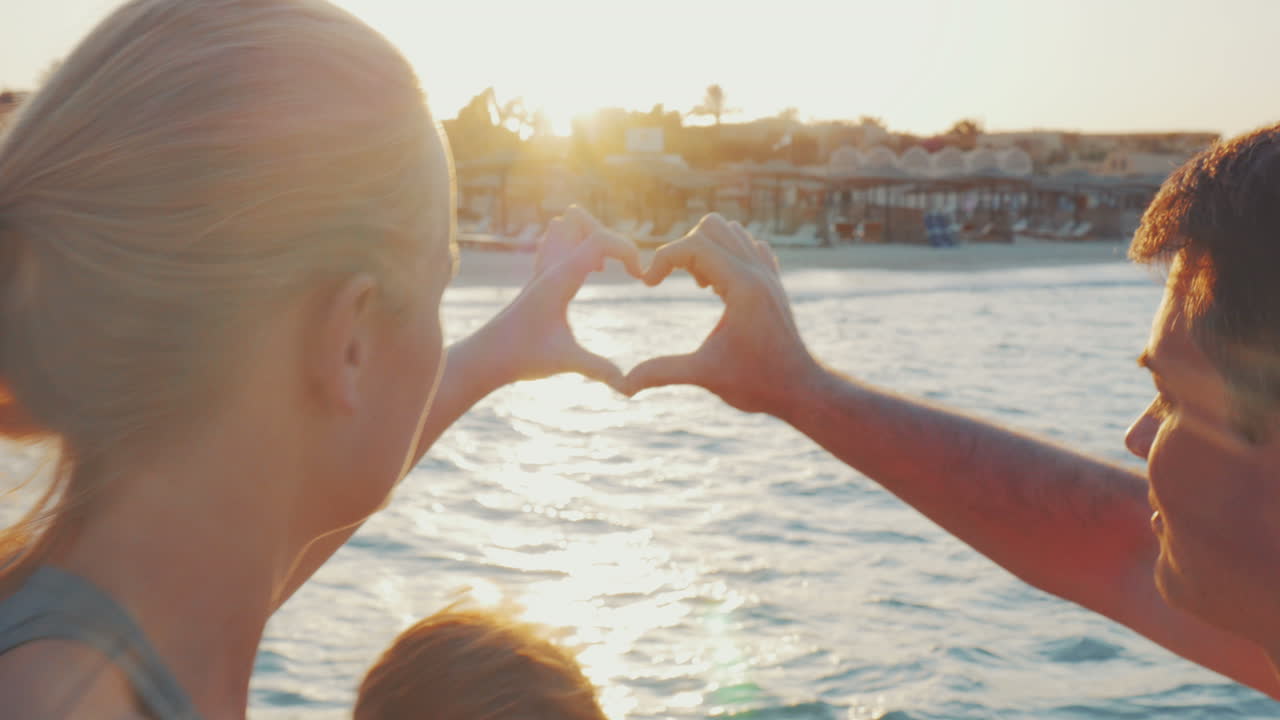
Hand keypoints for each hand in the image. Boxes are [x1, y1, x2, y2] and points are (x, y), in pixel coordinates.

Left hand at [484, 206, 641, 390]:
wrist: (484, 358)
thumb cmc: (521, 356)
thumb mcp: (565, 362)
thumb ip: (599, 369)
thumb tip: (628, 387)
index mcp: (560, 278)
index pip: (600, 239)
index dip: (627, 250)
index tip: (638, 277)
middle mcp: (549, 266)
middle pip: (580, 220)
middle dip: (609, 236)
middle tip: (621, 268)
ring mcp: (540, 270)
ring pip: (564, 226)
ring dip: (590, 238)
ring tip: (604, 269)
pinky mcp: (536, 279)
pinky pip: (554, 244)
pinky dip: (575, 247)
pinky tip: (586, 273)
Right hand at [622, 214, 822, 415]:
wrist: (801, 390)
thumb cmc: (757, 384)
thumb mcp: (704, 375)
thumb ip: (661, 372)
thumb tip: (623, 386)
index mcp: (741, 286)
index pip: (693, 245)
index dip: (662, 259)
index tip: (648, 285)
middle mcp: (757, 272)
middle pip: (712, 226)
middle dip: (684, 248)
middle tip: (677, 282)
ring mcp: (769, 275)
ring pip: (732, 231)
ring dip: (706, 249)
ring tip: (701, 285)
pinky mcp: (774, 283)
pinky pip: (750, 246)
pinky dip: (728, 255)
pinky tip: (721, 287)